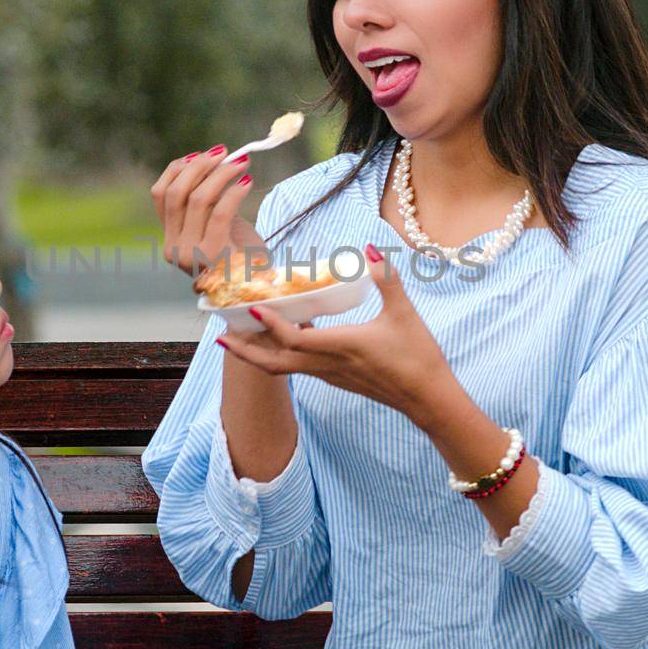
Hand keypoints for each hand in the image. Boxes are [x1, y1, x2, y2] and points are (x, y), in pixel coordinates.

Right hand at [150, 145, 263, 275]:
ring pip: (198, 199)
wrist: (259, 289)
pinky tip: (247, 182)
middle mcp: (174, 248)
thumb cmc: (241, 254)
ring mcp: (191, 255)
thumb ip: (207, 199)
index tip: (199, 154)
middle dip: (201, 166)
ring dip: (221, 174)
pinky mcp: (214, 256)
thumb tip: (209, 159)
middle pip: (177, 192)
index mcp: (170, 239)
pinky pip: (220, 212)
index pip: (160, 194)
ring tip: (242, 163)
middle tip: (225, 153)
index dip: (178, 169)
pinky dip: (234, 191)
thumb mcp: (217, 223)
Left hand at [214, 244, 452, 418]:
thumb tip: (370, 249)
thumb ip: (386, 280)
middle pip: (274, 363)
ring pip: (283, 368)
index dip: (271, 325)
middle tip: (220, 337)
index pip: (294, 340)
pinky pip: (298, 367)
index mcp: (340, 347)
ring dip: (259, 353)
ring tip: (241, 334)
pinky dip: (281, 353)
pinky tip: (285, 334)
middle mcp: (327, 365)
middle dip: (245, 352)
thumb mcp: (404, 314)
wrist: (427, 399)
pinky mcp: (336, 378)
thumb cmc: (417, 357)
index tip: (253, 307)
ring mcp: (330, 375)